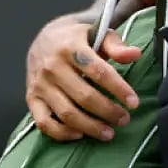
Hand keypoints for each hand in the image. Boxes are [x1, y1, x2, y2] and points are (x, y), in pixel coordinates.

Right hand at [25, 16, 141, 141]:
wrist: (45, 37)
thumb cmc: (77, 38)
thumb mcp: (98, 33)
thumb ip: (116, 45)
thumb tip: (135, 54)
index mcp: (70, 47)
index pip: (98, 71)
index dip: (118, 89)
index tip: (134, 102)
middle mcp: (52, 66)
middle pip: (84, 96)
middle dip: (108, 111)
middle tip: (124, 119)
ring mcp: (40, 84)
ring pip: (66, 113)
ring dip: (90, 127)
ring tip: (109, 133)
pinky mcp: (31, 98)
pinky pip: (44, 123)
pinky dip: (62, 133)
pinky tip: (81, 134)